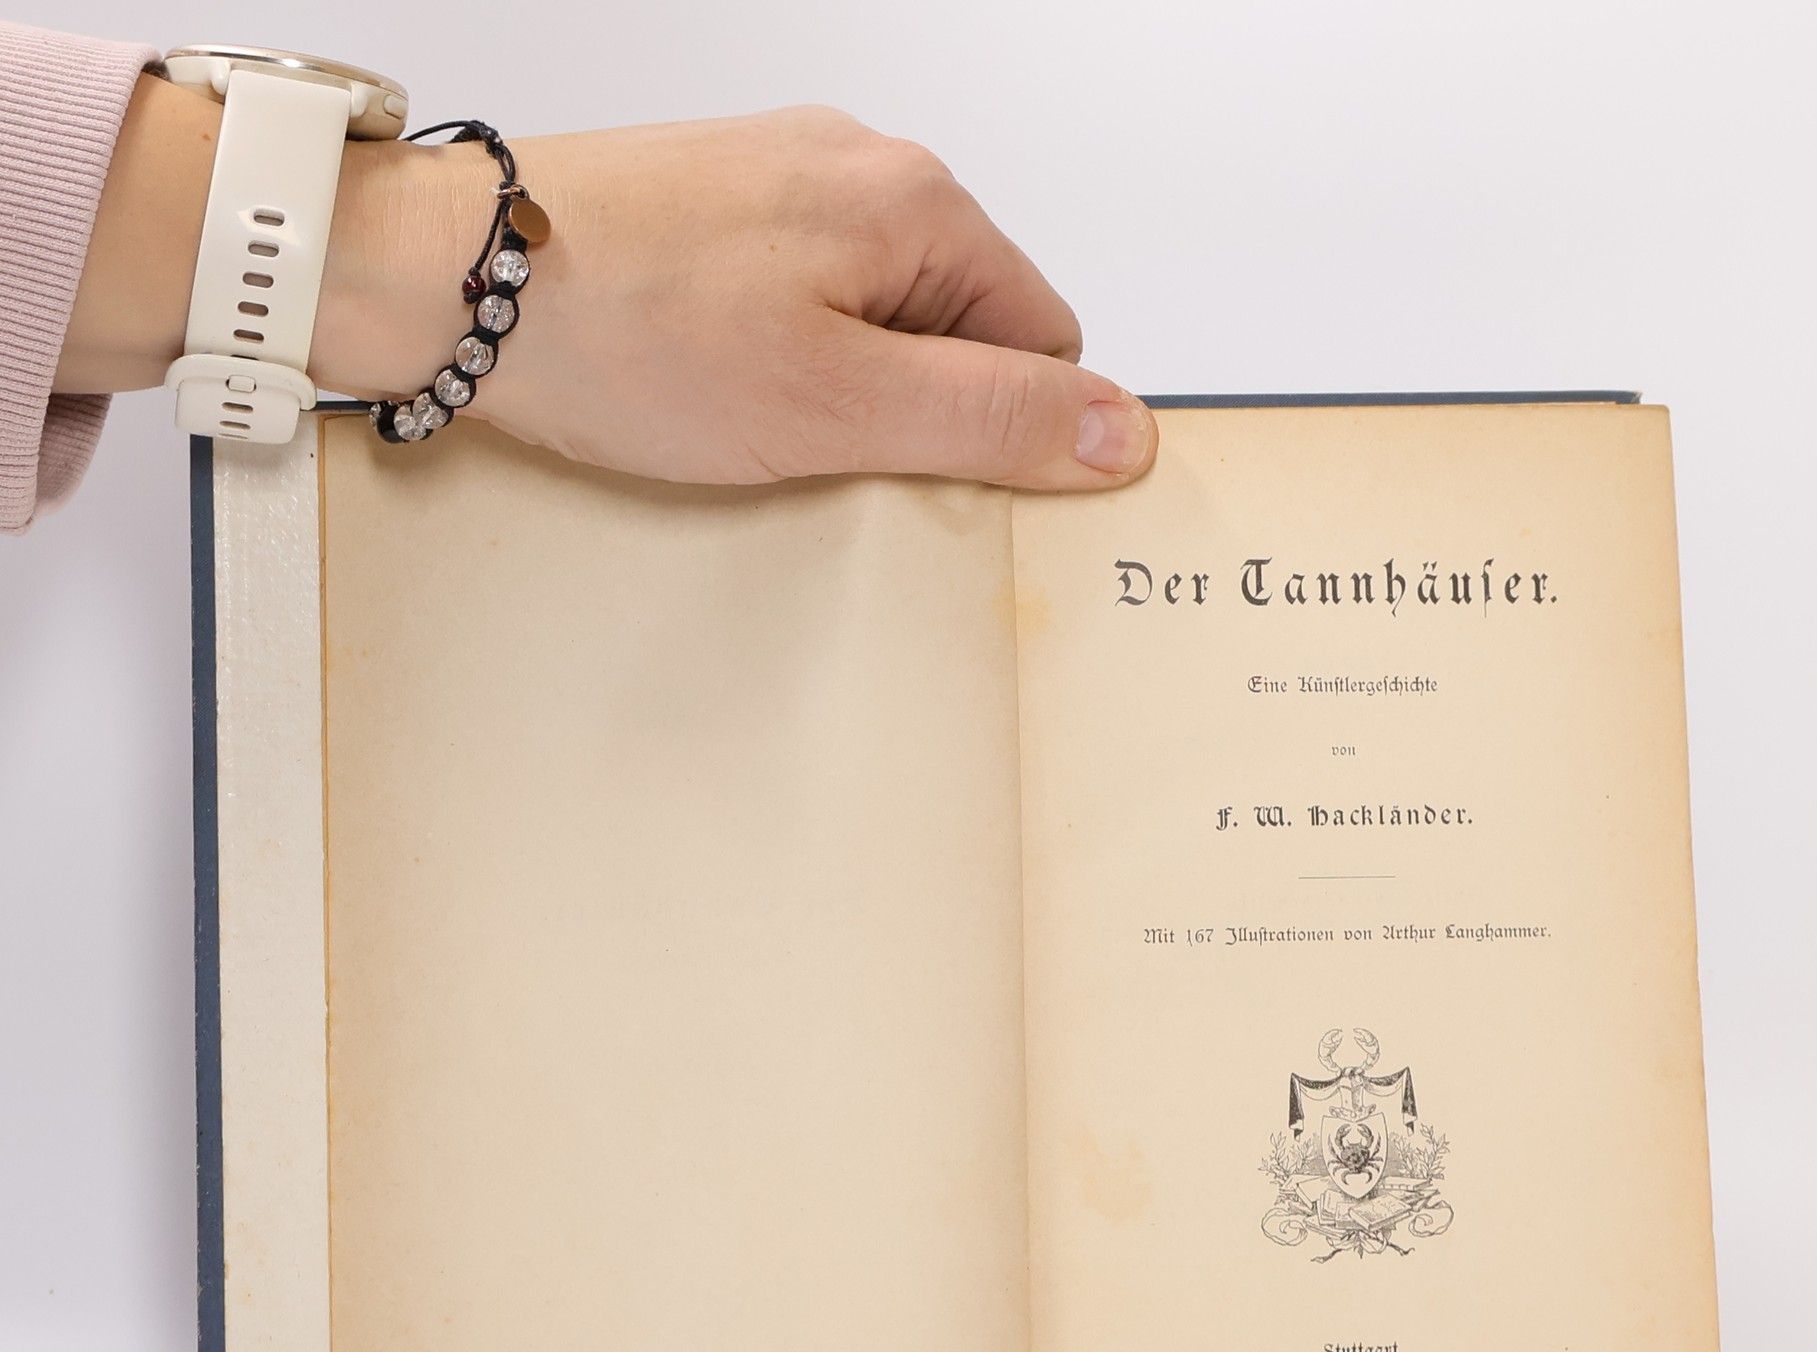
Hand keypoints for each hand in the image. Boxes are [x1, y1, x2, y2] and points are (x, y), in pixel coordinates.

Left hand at [314, 108, 1159, 490]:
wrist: (448, 276)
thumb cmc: (630, 334)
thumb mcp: (840, 406)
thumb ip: (991, 420)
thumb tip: (1125, 432)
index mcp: (921, 203)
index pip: (1042, 342)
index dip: (996, 432)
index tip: (918, 475)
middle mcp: (863, 168)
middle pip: (963, 328)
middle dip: (913, 411)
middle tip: (820, 455)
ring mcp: (785, 182)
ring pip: (880, 322)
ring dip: (842, 392)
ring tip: (752, 422)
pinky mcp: (721, 211)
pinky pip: (805, 304)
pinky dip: (780, 360)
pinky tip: (715, 389)